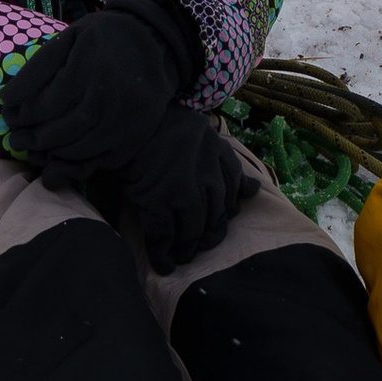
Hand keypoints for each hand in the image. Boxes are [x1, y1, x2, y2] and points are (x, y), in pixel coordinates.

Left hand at [6, 0, 203, 177]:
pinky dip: (76, 162)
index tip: (8, 114)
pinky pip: (100, 160)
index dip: (20, 114)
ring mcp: (125, 122)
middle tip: (15, 138)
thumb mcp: (69, 38)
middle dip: (31, 138)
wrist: (155, 42)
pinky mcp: (135, 137)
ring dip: (50, 153)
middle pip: (59, 132)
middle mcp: (108, 99)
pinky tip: (61, 155)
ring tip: (33, 148)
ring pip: (77, 150)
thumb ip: (38, 67)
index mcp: (89, 70)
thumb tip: (7, 97)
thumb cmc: (104, 38)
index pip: (44, 105)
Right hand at [106, 103, 256, 271]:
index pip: (235, 187)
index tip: (221, 217)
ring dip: (188, 247)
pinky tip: (163, 264)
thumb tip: (255, 190)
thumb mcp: (198, 132)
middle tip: (201, 244)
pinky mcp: (159, 201)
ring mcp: (184, 189)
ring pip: (194, 229)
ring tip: (182, 256)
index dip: (228, 207)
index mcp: (217, 151)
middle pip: (218, 214)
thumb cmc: (157, 123)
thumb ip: (224, 159)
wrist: (126, 116)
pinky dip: (163, 254)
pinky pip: (165, 236)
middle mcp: (207, 172)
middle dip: (210, 233)